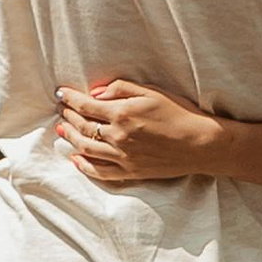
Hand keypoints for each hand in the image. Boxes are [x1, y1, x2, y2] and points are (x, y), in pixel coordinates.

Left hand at [54, 73, 217, 184]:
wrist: (201, 143)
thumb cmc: (179, 113)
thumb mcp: (151, 92)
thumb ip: (120, 89)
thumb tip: (95, 93)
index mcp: (122, 114)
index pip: (85, 105)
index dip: (69, 99)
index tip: (60, 94)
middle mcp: (118, 137)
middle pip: (82, 127)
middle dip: (68, 117)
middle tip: (61, 110)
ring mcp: (123, 157)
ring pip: (86, 149)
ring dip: (70, 138)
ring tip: (62, 130)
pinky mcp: (131, 171)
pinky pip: (100, 172)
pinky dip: (84, 166)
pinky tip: (76, 159)